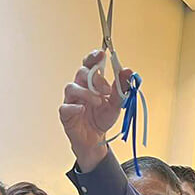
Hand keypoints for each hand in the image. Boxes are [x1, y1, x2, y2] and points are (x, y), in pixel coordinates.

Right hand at [59, 50, 131, 170]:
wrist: (96, 140)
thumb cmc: (102, 118)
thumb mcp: (117, 104)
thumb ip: (121, 88)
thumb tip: (128, 71)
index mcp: (91, 82)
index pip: (89, 64)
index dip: (93, 57)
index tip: (102, 54)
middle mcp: (79, 88)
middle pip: (81, 73)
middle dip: (95, 78)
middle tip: (107, 89)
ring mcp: (71, 100)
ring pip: (71, 87)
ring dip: (86, 93)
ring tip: (99, 102)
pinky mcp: (66, 114)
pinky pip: (65, 107)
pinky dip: (74, 107)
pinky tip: (83, 110)